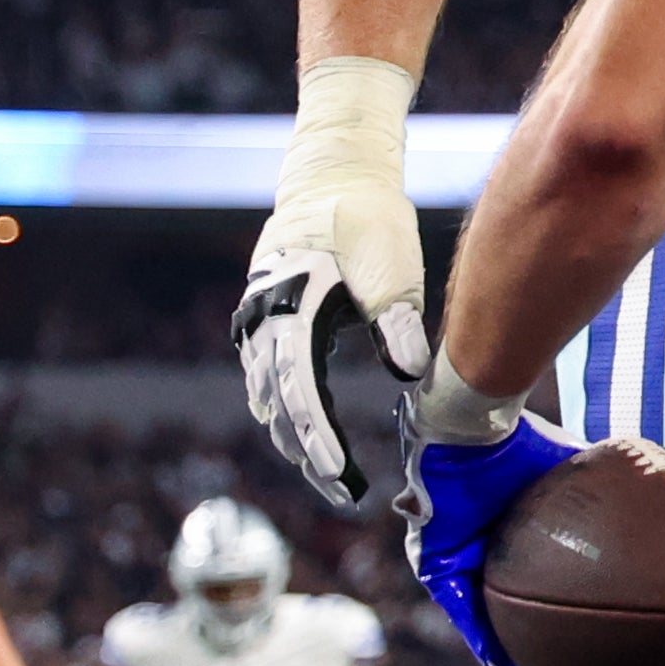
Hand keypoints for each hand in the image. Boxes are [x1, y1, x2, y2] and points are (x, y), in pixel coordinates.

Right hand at [240, 80, 430, 513]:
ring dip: (292, 435)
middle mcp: (262, 317)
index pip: (299, 391)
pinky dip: (285, 409)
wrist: (335, 172)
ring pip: (267, 394)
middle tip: (340, 493)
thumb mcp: (390, 262)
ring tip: (325, 475)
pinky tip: (302, 435)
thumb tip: (407, 372)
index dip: (317, 440)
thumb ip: (395, 317)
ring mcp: (257, 316)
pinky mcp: (266, 316)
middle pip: (277, 404)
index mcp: (289, 306)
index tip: (339, 477)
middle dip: (305, 452)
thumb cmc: (368, 216)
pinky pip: (268, 376)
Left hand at [405, 419, 584, 665]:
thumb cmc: (520, 438)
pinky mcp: (434, 562)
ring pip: (481, 615)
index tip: (573, 625)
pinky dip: (482, 639)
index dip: (551, 600)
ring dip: (501, 651)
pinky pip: (460, 610)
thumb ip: (606, 480)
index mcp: (508, 526)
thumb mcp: (573, 463)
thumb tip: (658, 483)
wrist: (471, 426)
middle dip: (525, 636)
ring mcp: (453, 555)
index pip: (530, 573)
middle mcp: (479, 544)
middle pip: (505, 601)